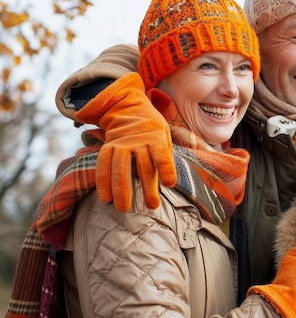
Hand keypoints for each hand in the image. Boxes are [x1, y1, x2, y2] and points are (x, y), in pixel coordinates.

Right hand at [75, 72, 176, 210]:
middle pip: (142, 165)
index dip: (166, 169)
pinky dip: (103, 182)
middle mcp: (138, 140)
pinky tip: (105, 198)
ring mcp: (121, 143)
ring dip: (121, 189)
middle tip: (151, 206)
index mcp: (156, 137)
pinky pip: (103, 165)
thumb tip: (168, 185)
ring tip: (123, 208)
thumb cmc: (153, 132)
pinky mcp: (108, 146)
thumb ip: (164, 158)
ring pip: (121, 167)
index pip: (162, 154)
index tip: (170, 184)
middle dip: (147, 187)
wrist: (130, 109)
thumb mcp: (164, 138)